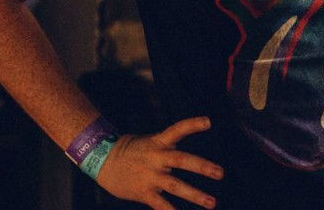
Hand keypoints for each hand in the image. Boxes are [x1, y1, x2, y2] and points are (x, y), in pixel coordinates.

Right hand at [95, 116, 221, 209]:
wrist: (103, 161)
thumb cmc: (133, 151)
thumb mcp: (151, 142)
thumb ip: (170, 146)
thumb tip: (191, 153)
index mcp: (159, 143)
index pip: (177, 129)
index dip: (192, 124)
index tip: (209, 121)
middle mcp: (156, 158)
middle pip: (181, 160)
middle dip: (202, 167)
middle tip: (220, 173)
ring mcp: (149, 176)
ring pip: (175, 186)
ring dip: (195, 195)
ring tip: (212, 203)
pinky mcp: (143, 191)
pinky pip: (160, 204)